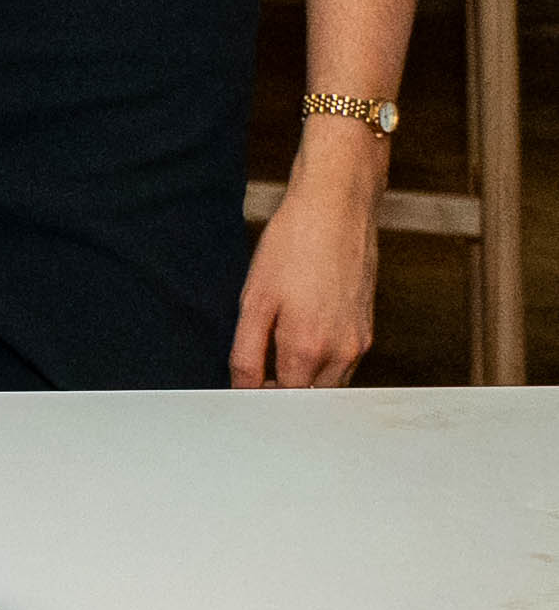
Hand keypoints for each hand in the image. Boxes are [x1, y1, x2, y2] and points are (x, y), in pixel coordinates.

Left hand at [234, 140, 384, 387]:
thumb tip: (242, 389)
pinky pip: (344, 364)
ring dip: (304, 381)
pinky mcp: (368, 329)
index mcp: (307, 349)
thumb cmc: (293, 247)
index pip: (281, 400)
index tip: (241, 388)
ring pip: (330, 385)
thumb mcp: (254, 300)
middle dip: (282, 394)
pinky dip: (322, 364)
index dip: (258, 398)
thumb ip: (246, 353)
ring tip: (275, 355)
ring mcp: (360, 342)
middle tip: (255, 373)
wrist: (336, 209)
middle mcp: (342, 352)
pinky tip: (301, 339)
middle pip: (309, 398)